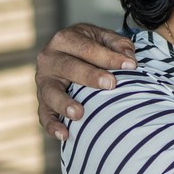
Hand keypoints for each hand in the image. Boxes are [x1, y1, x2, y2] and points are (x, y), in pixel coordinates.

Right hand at [36, 24, 136, 140]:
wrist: (69, 54)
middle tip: (111, 84)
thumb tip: (130, 61)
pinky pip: (44, 114)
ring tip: (79, 113)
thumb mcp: (104, 38)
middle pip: (68, 67)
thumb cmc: (91, 47)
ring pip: (51, 93)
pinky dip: (52, 125)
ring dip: (64, 103)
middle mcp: (49, 58)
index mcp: (64, 39)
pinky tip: (64, 135)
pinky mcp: (42, 100)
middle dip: (90, 76)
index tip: (131, 66)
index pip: (86, 48)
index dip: (109, 57)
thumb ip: (119, 45)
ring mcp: (43, 81)